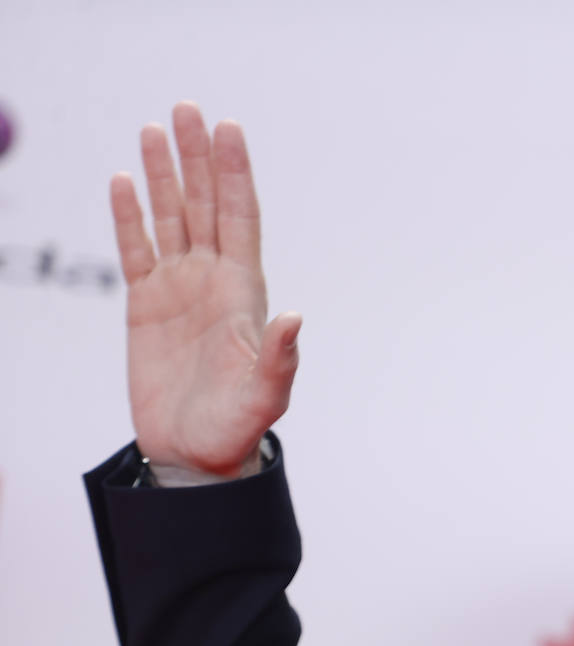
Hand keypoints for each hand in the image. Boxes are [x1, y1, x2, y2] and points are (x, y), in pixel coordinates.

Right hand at [111, 101, 300, 478]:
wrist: (197, 456)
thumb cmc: (238, 427)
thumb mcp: (268, 395)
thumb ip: (280, 356)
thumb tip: (294, 316)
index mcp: (245, 293)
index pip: (239, 218)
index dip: (234, 173)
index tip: (228, 129)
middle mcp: (213, 281)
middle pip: (203, 204)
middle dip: (197, 157)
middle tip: (187, 108)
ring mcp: (179, 290)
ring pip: (170, 218)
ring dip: (163, 174)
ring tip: (155, 128)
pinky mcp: (145, 307)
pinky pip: (134, 250)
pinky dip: (128, 217)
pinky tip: (124, 182)